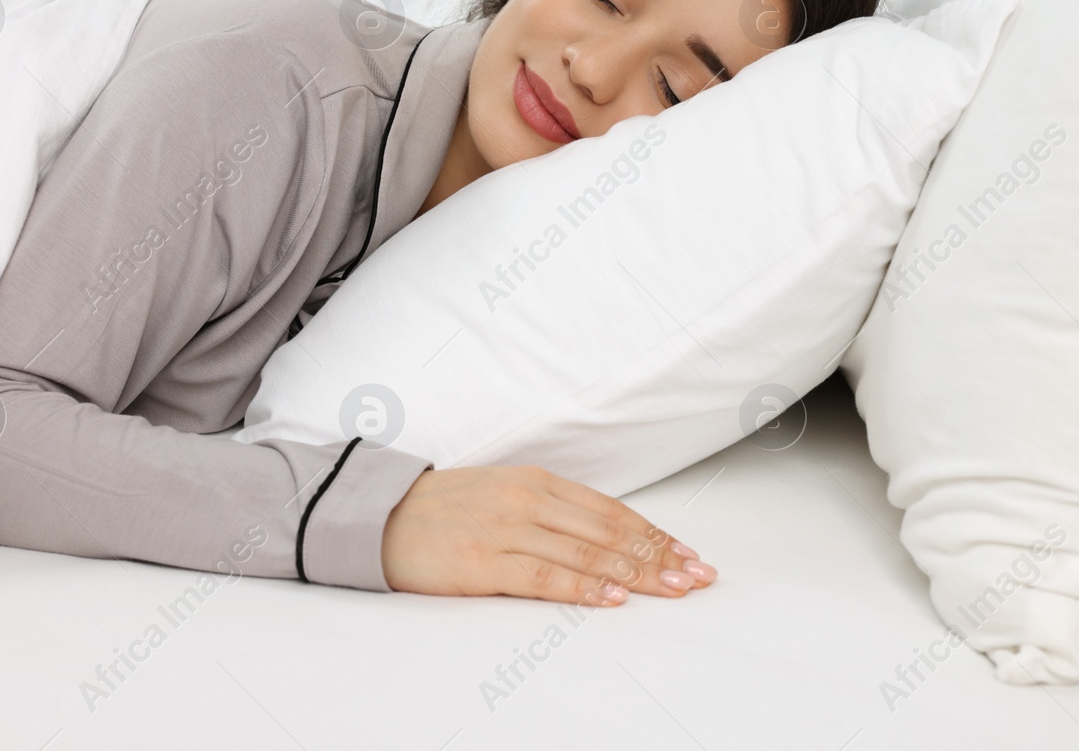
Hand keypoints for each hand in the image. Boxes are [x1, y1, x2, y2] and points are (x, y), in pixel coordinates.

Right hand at [381, 465, 716, 604]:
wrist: (380, 516)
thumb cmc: (446, 511)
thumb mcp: (504, 495)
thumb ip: (551, 512)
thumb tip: (606, 540)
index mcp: (537, 481)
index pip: (611, 511)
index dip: (654, 534)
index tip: (687, 554)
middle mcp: (528, 500)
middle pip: (609, 531)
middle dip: (659, 556)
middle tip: (697, 575)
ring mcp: (507, 530)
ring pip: (587, 552)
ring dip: (636, 573)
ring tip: (673, 588)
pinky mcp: (483, 562)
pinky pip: (545, 576)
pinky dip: (584, 587)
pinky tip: (613, 598)